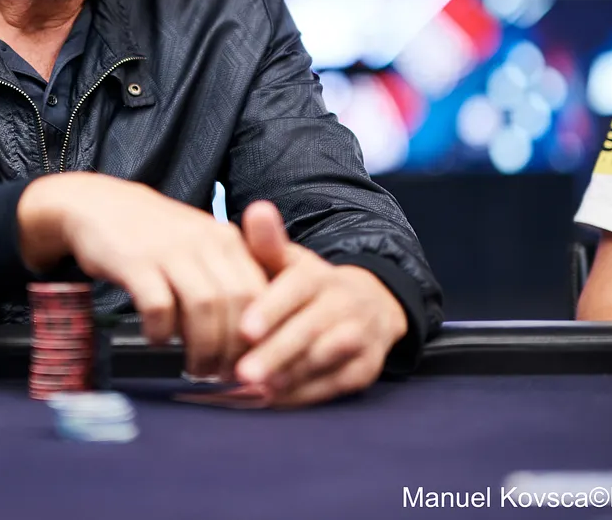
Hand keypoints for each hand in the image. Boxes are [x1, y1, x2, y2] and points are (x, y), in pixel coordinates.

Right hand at [16, 173, 267, 378]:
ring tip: (194, 368)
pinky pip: (159, 305)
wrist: (99, 205)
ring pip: (204, 307)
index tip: (247, 363)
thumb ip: (225, 279)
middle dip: (231, 348)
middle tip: (220, 373)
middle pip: (236, 304)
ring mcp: (170, 249)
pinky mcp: (135, 261)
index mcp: (227, 240)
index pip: (259, 293)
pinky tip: (157, 339)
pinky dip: (162, 331)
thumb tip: (247, 336)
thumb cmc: (154, 236)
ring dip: (202, 347)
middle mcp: (204, 241)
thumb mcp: (199, 246)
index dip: (257, 335)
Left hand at [232, 201, 406, 408]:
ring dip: (290, 376)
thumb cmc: (308, 287)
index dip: (272, 309)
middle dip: (276, 353)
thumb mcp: (289, 261)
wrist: (369, 304)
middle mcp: (344, 304)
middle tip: (242, 372)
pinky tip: (274, 401)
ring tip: (255, 390)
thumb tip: (257, 211)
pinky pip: (335, 385)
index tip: (245, 328)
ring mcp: (359, 337)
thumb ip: (268, 243)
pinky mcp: (365, 369)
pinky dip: (304, 395)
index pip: (297, 289)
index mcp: (319, 276)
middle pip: (310, 330)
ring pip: (325, 358)